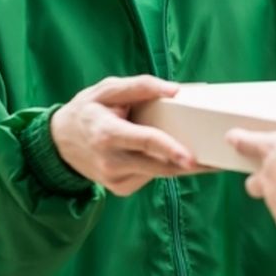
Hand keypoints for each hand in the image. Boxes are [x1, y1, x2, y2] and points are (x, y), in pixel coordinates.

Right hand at [51, 74, 202, 195]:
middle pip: (158, 166)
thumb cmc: (87, 110)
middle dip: (189, 165)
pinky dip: (162, 165)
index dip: (169, 149)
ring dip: (181, 165)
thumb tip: (176, 90)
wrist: (58, 142)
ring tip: (204, 155)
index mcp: (106, 134)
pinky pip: (150, 176)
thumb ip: (140, 86)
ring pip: (158, 174)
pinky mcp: (119, 189)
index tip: (192, 158)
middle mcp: (110, 161)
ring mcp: (114, 179)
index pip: (144, 142)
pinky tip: (166, 155)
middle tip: (217, 161)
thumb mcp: (107, 89)